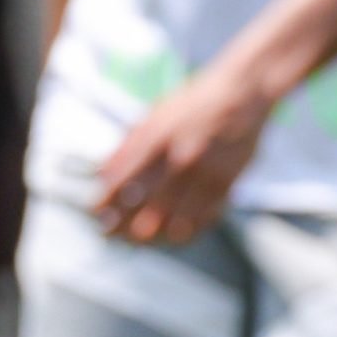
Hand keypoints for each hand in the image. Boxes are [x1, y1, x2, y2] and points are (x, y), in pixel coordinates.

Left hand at [94, 62, 272, 244]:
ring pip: (174, 218)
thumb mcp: (154, 116)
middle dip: (124, 224)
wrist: (240, 95)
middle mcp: (178, 158)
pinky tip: (172, 236)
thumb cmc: (192, 104)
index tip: (96, 213)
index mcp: (156, 138)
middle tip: (111, 234)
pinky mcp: (226, 184)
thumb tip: (102, 173)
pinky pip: (202, 217)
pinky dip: (185, 230)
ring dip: (153, 235)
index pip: (123, 179)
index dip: (106, 201)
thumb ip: (129, 145)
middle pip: (145, 205)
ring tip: (138, 240)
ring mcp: (204, 173)